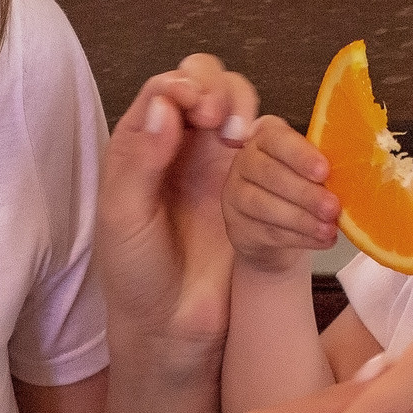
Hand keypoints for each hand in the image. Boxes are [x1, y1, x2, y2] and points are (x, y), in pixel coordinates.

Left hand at [99, 54, 259, 355]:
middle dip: (225, 93)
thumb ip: (139, 160)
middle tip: (225, 127)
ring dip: (257, 119)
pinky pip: (278, 158)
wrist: (171, 326)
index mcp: (144, 142)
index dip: (189, 87)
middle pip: (214, 86)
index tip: (202, 113)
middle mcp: (186, 144)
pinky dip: (289, 156)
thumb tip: (165, 105)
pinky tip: (278, 170)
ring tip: (249, 147)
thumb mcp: (123, 217)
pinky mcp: (255, 189)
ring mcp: (223, 164)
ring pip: (250, 115)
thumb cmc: (135, 272)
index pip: (169, 88)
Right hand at [222, 115, 340, 275]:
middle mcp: (244, 161)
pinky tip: (321, 240)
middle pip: (269, 174)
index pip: (276, 139)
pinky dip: (299, 238)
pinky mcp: (237, 226)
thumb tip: (356, 173)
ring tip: (329, 228)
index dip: (300, 155)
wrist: (274, 228)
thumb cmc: (300, 187)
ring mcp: (235, 194)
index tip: (324, 171)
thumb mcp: (311, 169)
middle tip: (333, 207)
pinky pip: (268, 232)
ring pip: (264, 205)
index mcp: (265, 136)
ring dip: (302, 219)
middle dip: (305, 192)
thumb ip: (324, 166)